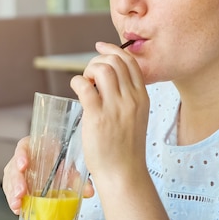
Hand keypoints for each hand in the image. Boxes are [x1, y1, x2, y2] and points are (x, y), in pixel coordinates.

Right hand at [2, 136, 95, 214]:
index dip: (21, 155)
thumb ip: (76, 177)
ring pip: (10, 181)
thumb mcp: (67, 167)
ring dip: (12, 193)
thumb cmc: (57, 161)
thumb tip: (88, 191)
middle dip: (16, 181)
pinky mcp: (15, 185)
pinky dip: (14, 200)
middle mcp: (22, 159)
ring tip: (18, 204)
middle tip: (21, 191)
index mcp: (33, 148)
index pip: (23, 147)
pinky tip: (18, 208)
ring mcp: (17, 172)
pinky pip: (11, 191)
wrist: (54, 167)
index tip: (24, 165)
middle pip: (13, 167)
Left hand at [70, 41, 149, 181]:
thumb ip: (128, 96)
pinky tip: (76, 89)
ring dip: (87, 70)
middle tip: (89, 76)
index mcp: (142, 97)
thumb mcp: (136, 116)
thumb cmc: (125, 147)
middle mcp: (131, 99)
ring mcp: (115, 107)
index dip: (113, 49)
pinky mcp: (97, 116)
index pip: (130, 62)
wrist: (123, 173)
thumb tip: (108, 77)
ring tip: (85, 85)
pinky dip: (76, 81)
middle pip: (114, 61)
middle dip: (97, 61)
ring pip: (101, 68)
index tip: (100, 46)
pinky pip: (84, 85)